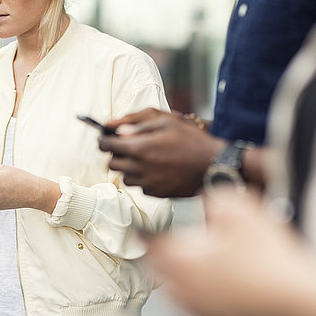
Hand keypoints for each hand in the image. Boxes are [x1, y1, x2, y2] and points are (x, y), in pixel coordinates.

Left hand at [99, 109, 225, 197]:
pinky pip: (140, 186)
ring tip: (147, 159)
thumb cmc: (192, 140)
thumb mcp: (166, 121)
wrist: (212, 165)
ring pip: (125, 176)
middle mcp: (138, 168)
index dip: (103, 140)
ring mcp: (146, 183)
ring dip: (129, 167)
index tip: (105, 138)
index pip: (106, 146)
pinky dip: (144, 178)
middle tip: (128, 147)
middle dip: (116, 154)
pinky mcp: (155, 193)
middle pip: (112, 163)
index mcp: (138, 148)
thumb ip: (137, 123)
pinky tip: (158, 170)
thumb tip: (115, 128)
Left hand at [147, 190, 315, 315]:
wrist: (296, 295)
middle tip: (161, 245)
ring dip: (172, 276)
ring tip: (181, 264)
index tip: (139, 231)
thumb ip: (214, 199)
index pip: (153, 246)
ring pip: (172, 292)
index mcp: (183, 261)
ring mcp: (200, 308)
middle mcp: (185, 288)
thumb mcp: (240, 209)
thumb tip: (206, 201)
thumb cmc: (268, 255)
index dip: (144, 234)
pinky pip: (192, 306)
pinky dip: (190, 293)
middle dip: (158, 256)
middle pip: (158, 270)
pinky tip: (205, 283)